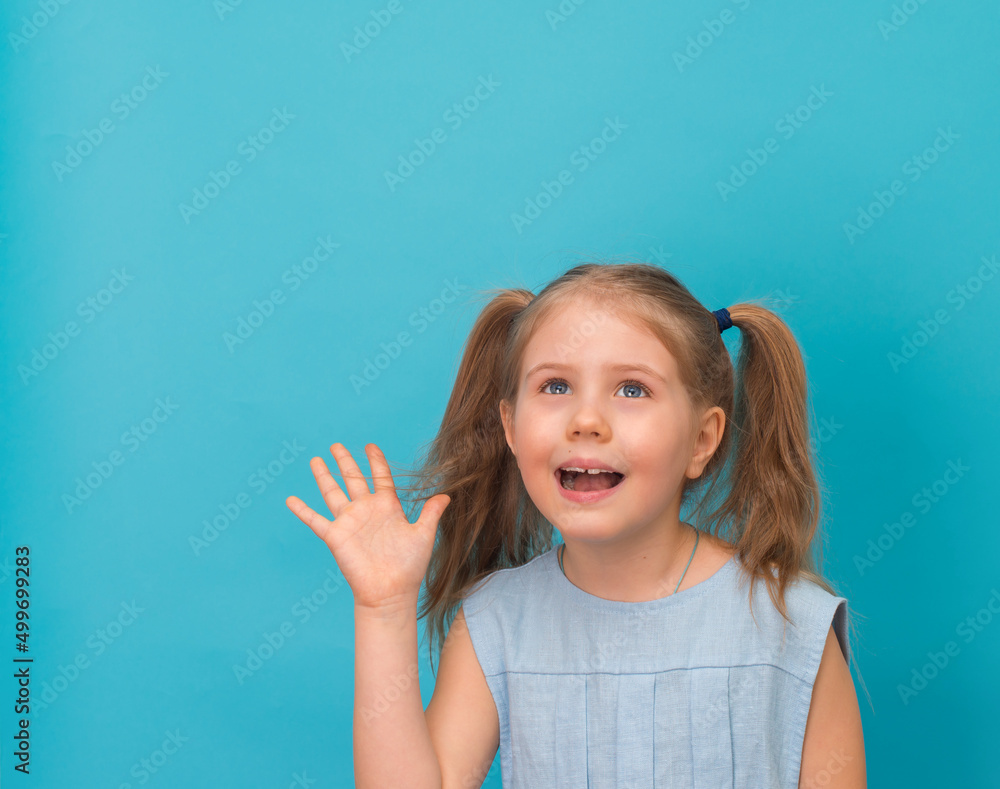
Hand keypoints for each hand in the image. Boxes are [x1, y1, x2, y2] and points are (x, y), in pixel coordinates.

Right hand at [286, 443, 449, 611]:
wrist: (391, 592)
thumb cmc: (409, 566)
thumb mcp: (423, 534)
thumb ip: (431, 513)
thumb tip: (447, 495)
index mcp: (387, 507)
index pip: (380, 477)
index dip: (375, 460)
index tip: (370, 445)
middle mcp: (366, 510)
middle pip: (353, 478)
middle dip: (345, 461)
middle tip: (336, 445)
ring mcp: (349, 522)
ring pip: (332, 492)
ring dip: (323, 476)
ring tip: (316, 460)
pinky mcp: (335, 536)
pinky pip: (315, 520)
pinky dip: (302, 510)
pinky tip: (290, 499)